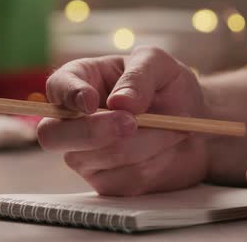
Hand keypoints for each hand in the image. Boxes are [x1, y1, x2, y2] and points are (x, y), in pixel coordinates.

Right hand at [37, 47, 209, 195]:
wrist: (193, 126)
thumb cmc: (168, 87)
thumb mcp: (158, 64)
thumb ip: (139, 75)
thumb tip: (120, 102)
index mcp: (79, 81)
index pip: (57, 88)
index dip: (68, 96)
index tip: (91, 102)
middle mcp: (72, 121)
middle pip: (53, 136)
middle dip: (93, 131)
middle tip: (132, 123)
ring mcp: (85, 155)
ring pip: (101, 156)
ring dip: (146, 142)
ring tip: (171, 127)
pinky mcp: (106, 182)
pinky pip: (125, 178)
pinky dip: (154, 161)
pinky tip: (165, 147)